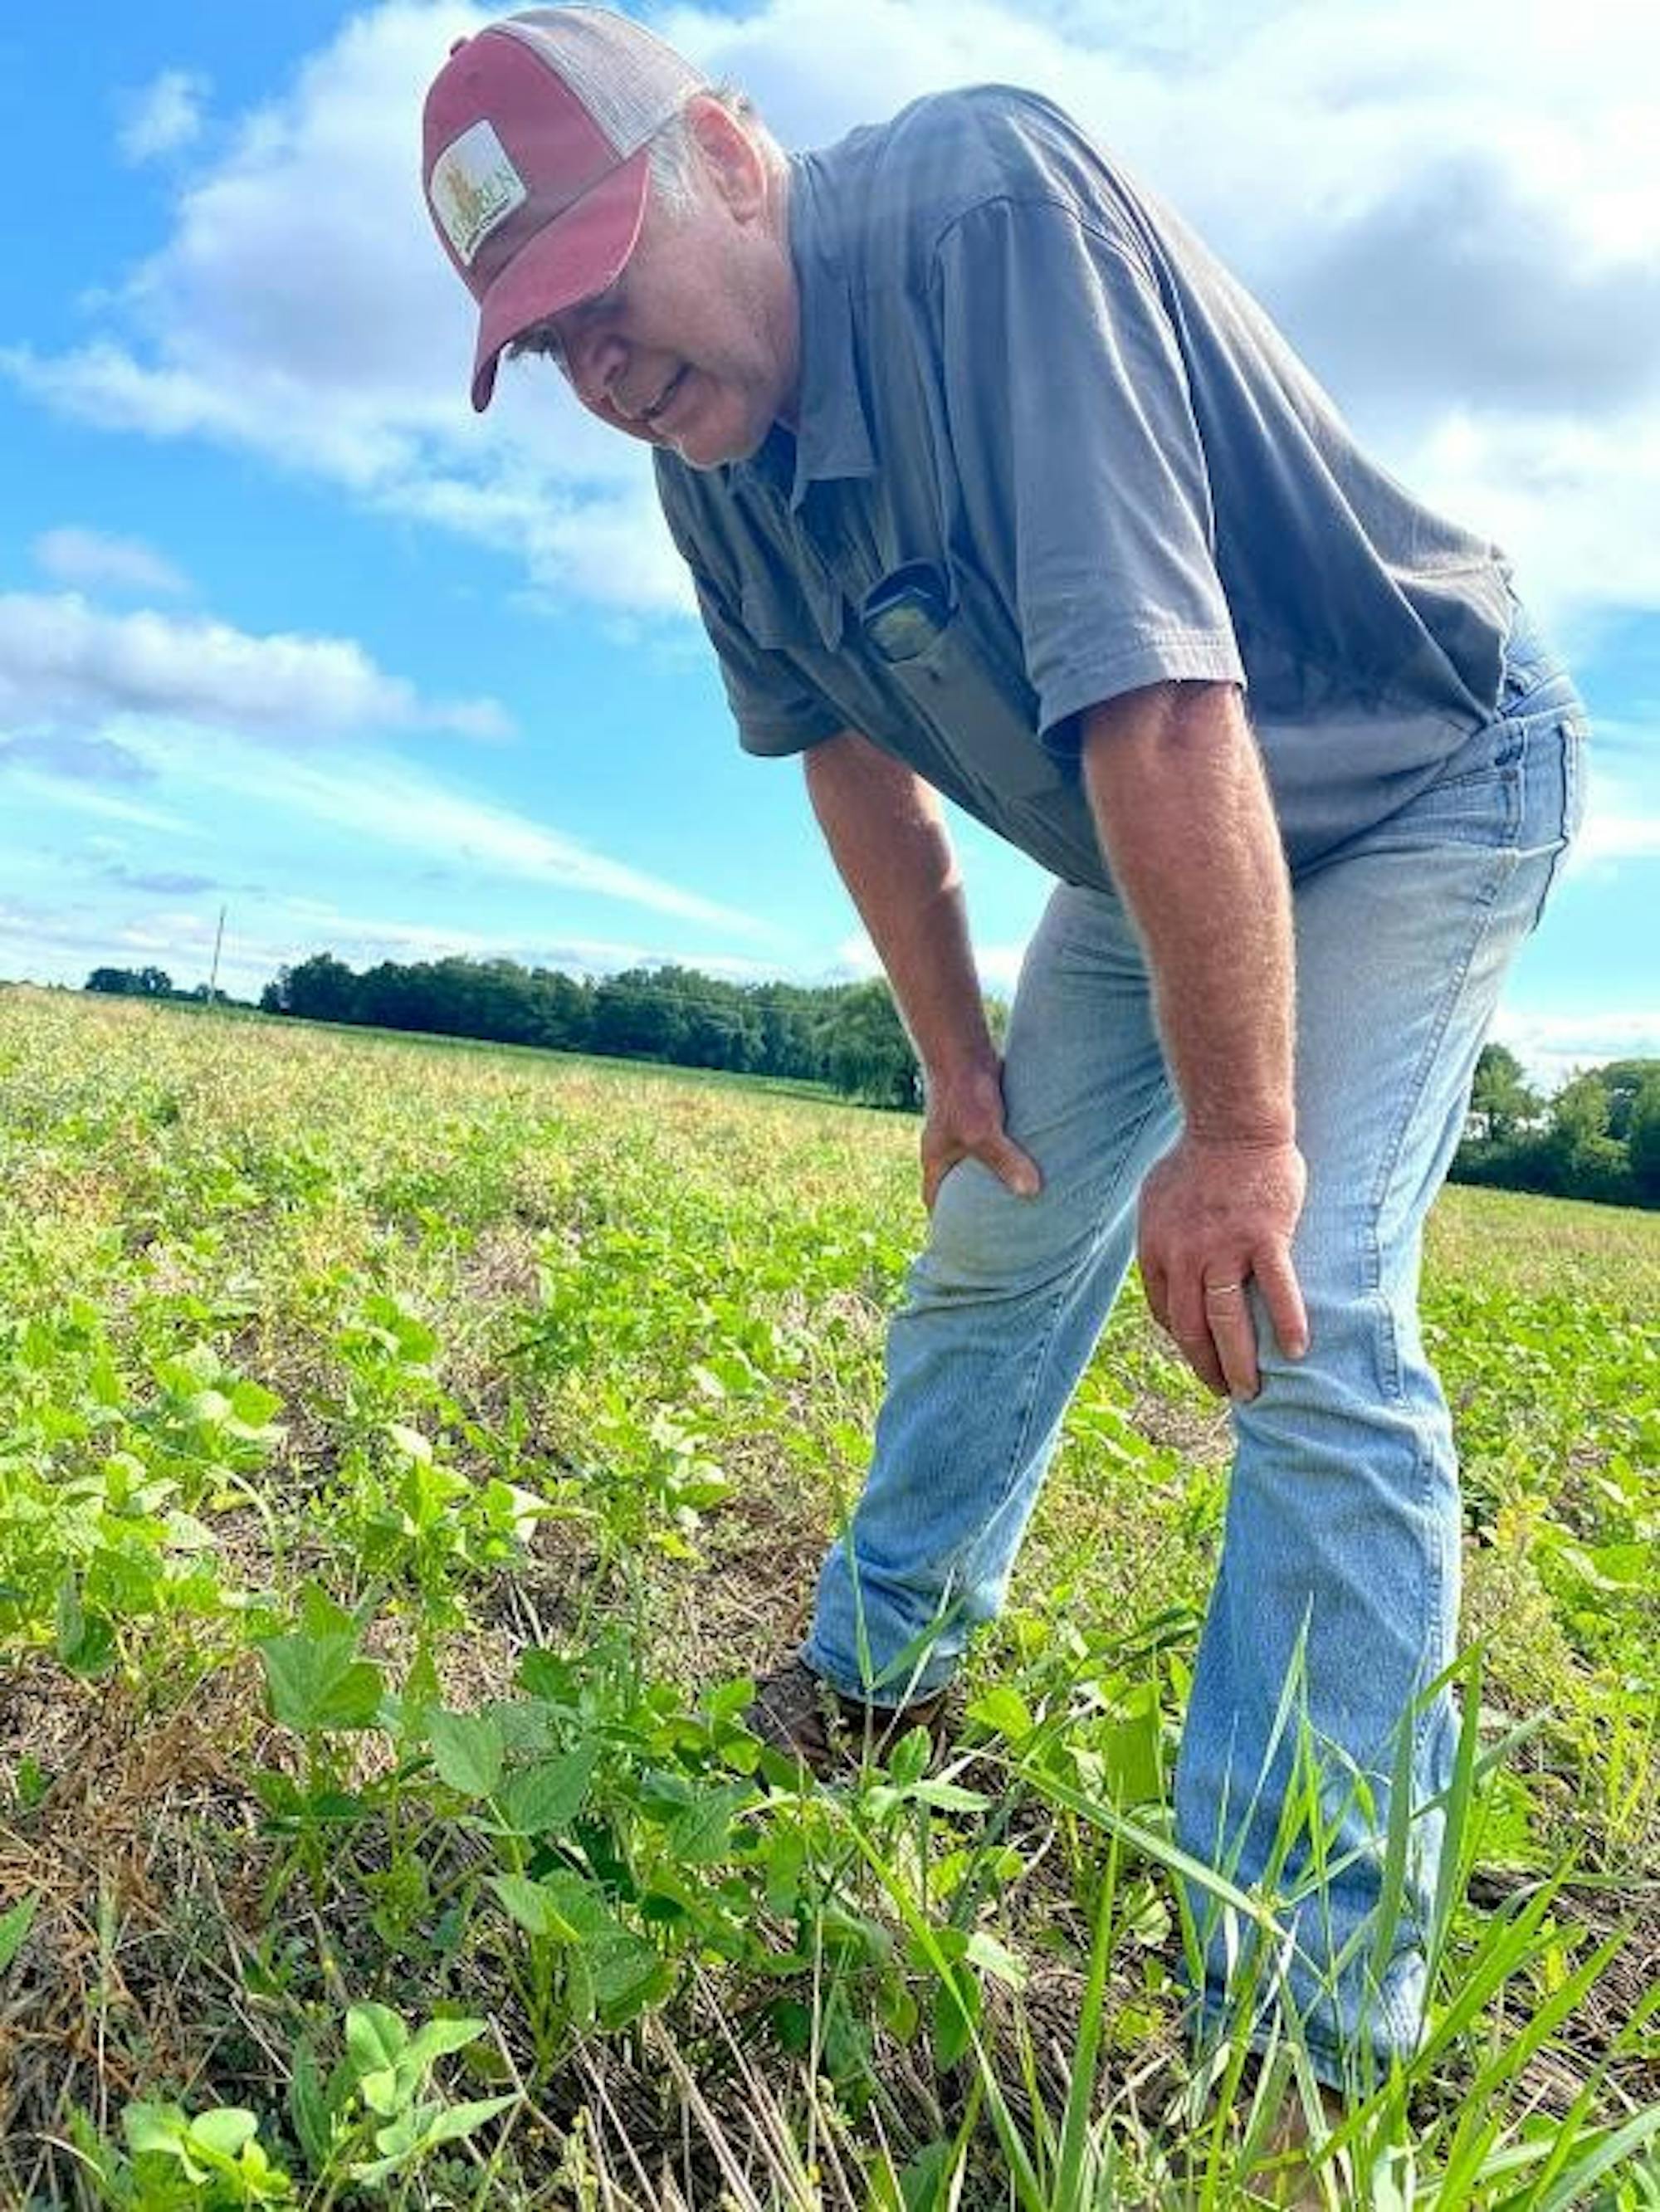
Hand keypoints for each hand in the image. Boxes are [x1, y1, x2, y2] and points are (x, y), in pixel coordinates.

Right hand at [920, 1059, 1041, 1211]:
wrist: (964, 1050)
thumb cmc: (964, 1092)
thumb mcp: (983, 1133)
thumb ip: (1005, 1161)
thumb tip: (1031, 1192)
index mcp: (937, 1160)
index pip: (934, 1199)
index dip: (944, 1221)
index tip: (960, 1240)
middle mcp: (947, 1149)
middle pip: (957, 1185)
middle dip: (972, 1204)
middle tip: (996, 1226)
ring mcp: (964, 1132)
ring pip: (977, 1164)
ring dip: (993, 1178)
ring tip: (1017, 1198)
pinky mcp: (982, 1117)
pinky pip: (995, 1144)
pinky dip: (1008, 1155)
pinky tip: (1029, 1163)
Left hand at [1137, 1134, 1307, 1398]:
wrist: (1232, 1125)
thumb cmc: (1195, 1159)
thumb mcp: (1156, 1200)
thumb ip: (1161, 1239)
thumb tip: (1165, 1269)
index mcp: (1157, 1249)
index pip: (1166, 1312)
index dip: (1183, 1341)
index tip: (1200, 1356)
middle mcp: (1185, 1256)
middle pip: (1192, 1329)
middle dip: (1207, 1367)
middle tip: (1223, 1391)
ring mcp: (1224, 1249)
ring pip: (1228, 1322)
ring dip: (1239, 1363)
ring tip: (1250, 1390)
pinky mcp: (1264, 1239)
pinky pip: (1278, 1291)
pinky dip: (1288, 1324)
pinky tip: (1296, 1351)